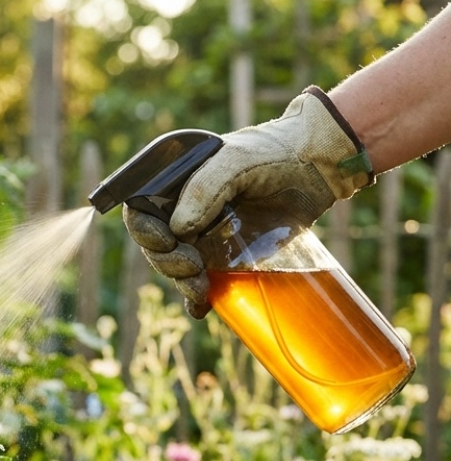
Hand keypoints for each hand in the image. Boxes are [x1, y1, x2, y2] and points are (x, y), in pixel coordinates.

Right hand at [124, 86, 373, 318]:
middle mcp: (184, 211)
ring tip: (200, 287)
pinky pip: (202, 282)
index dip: (145, 231)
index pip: (141, 211)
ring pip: (176, 267)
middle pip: (156, 245)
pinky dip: (196, 299)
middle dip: (167, 261)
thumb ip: (204, 189)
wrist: (318, 166)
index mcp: (176, 184)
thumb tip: (177, 229)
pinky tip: (200, 308)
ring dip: (181, 282)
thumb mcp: (237, 160)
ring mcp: (205, 235)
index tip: (167, 241)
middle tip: (192, 265)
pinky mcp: (227, 255)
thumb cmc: (275, 152)